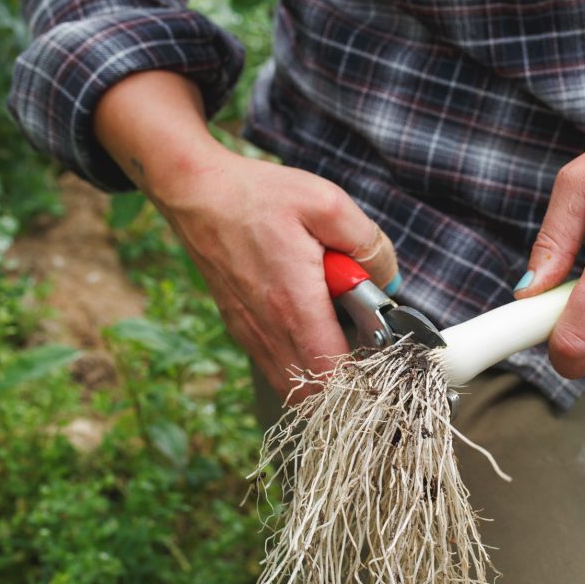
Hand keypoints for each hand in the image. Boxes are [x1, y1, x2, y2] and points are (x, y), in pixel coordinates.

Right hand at [153, 151, 397, 399]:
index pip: (333, 376)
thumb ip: (368, 244)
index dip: (364, 376)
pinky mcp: (239, 327)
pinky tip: (313, 327)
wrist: (196, 191)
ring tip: (341, 334)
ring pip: (292, 385)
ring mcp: (250, 332)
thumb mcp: (328, 204)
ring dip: (322, 374)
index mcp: (294, 304)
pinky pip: (275, 366)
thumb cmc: (259, 195)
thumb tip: (388, 280)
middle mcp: (268, 329)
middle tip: (366, 342)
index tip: (383, 351)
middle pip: (315, 393)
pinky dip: (299, 363)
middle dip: (348, 380)